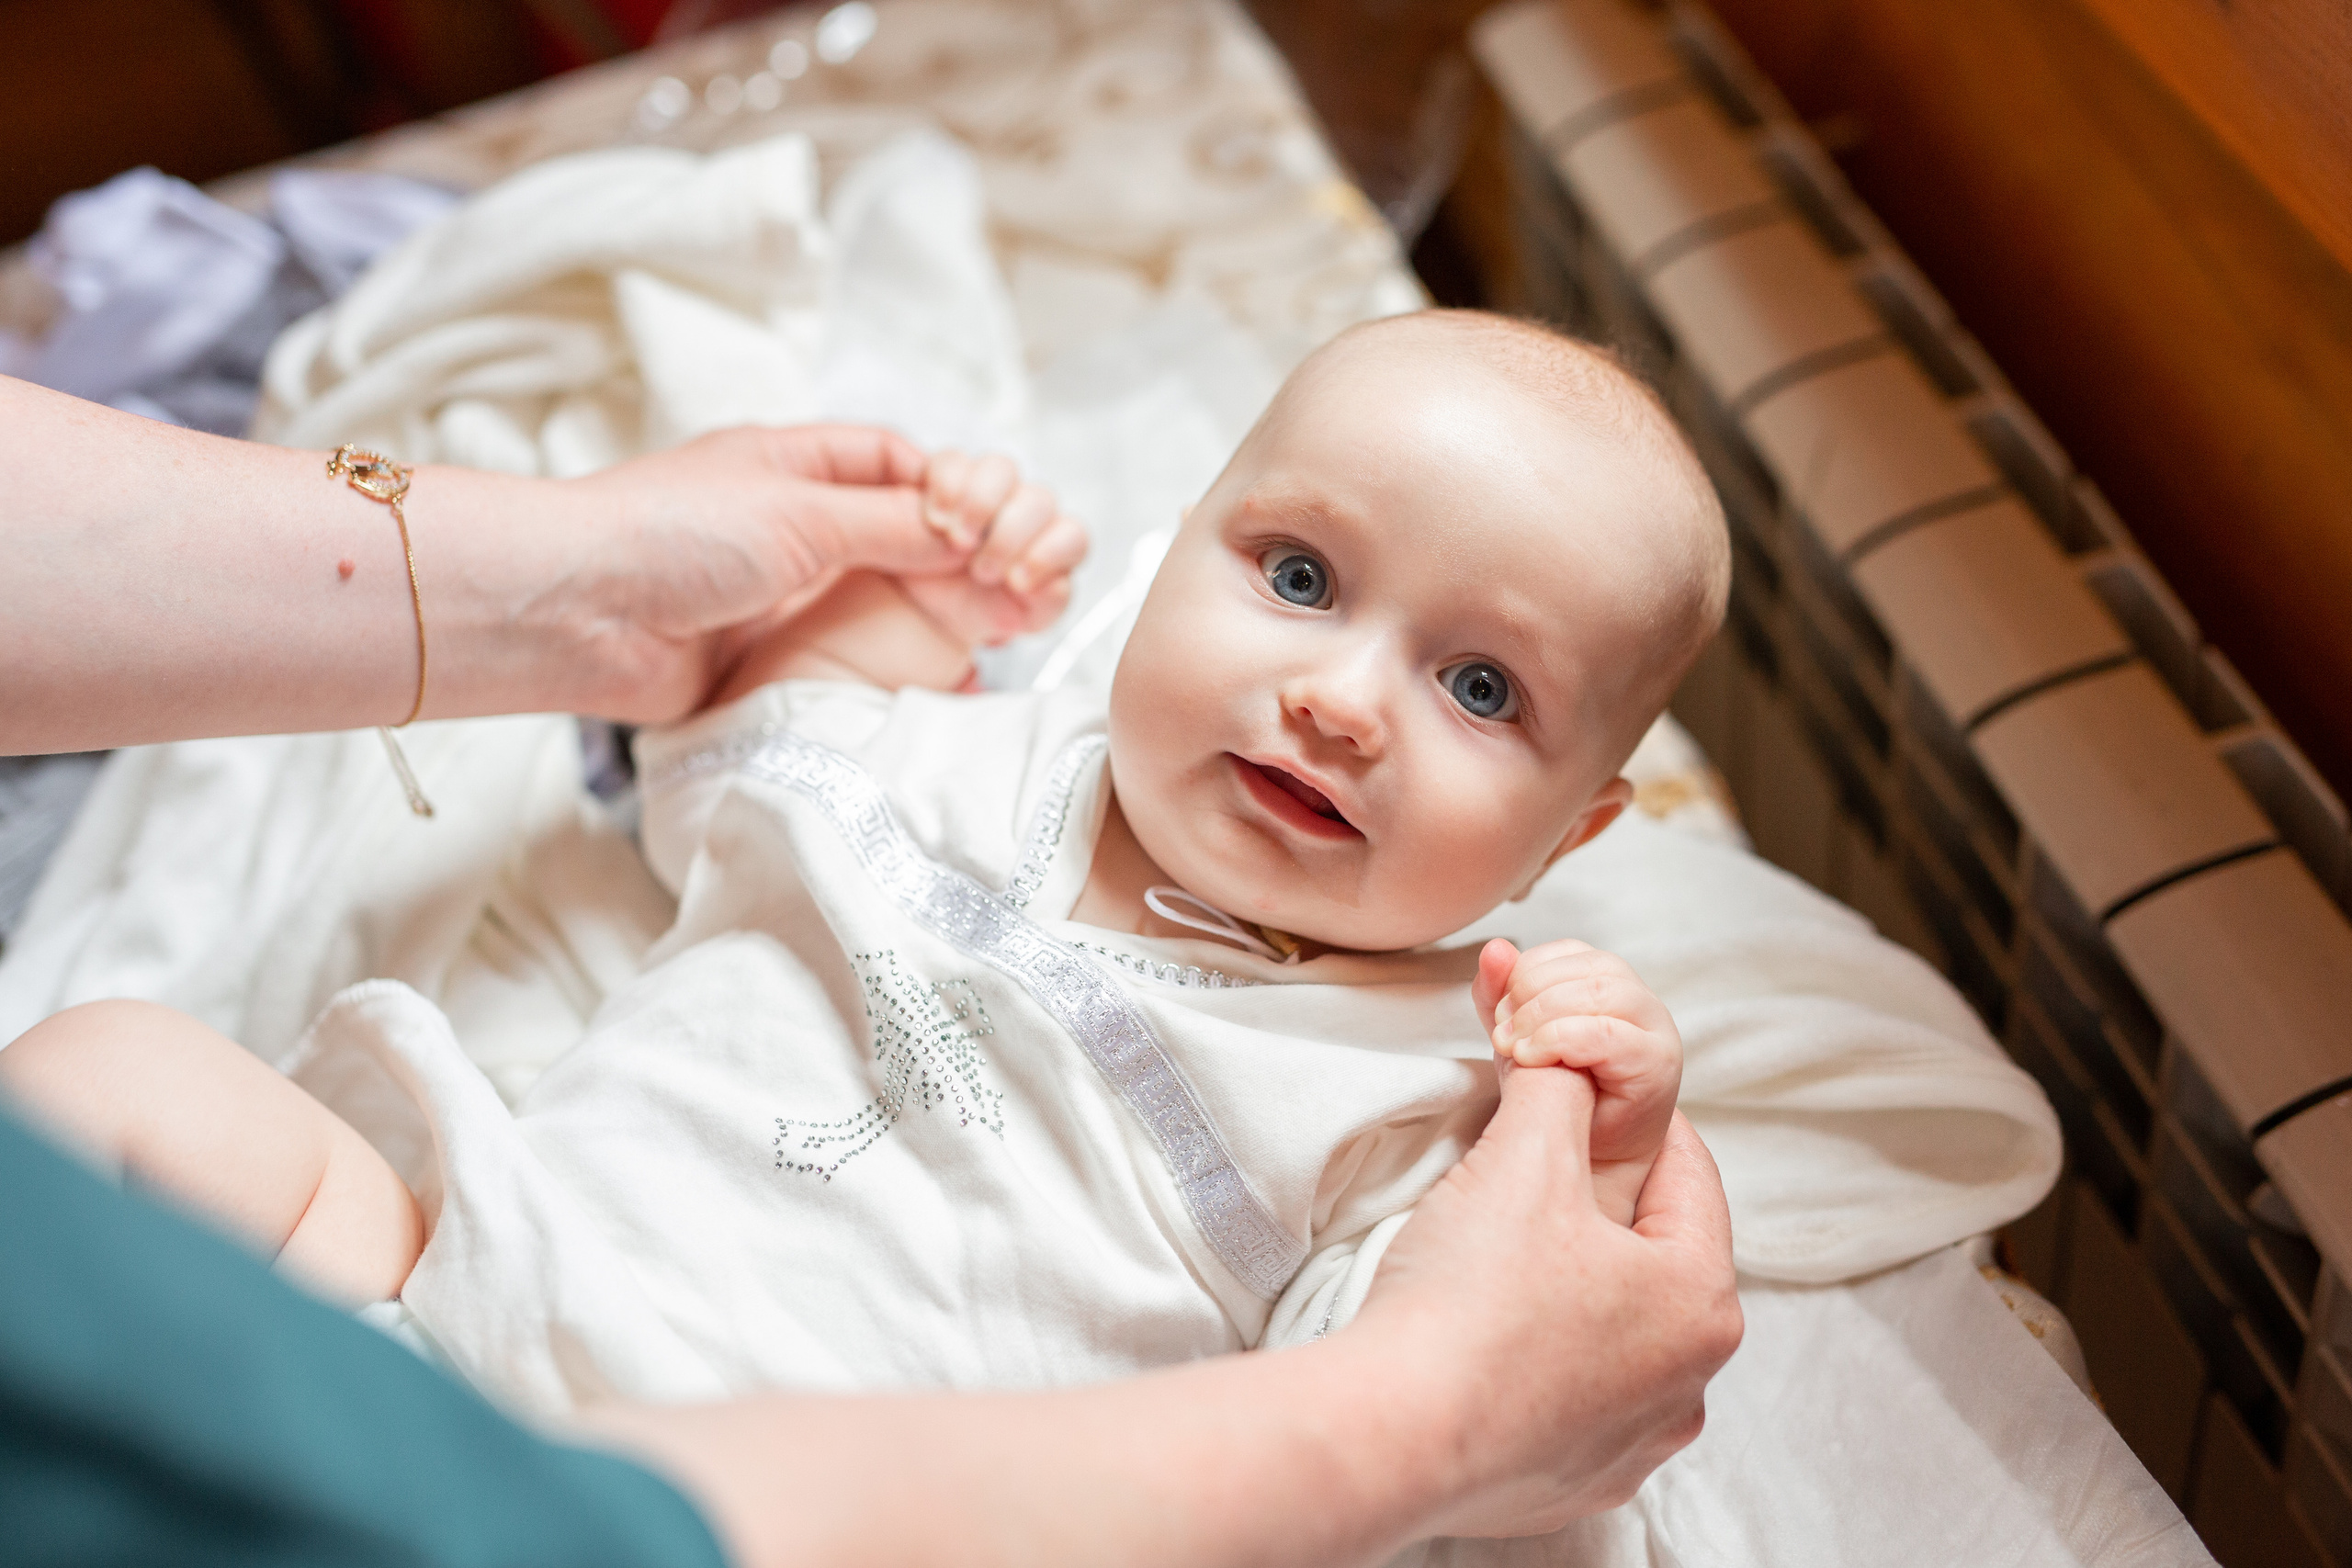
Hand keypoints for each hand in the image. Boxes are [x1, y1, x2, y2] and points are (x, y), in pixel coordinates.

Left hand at [554, 424, 973, 720]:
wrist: (580, 616)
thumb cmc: (668, 535)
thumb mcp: (798, 512)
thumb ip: (893, 524)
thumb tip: (972, 533)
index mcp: (798, 466)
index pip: (900, 464)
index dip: (954, 489)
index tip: (988, 523)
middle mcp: (799, 524)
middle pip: (907, 532)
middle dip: (964, 552)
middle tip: (1010, 581)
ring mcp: (791, 592)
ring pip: (890, 596)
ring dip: (944, 609)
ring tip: (997, 626)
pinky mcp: (781, 655)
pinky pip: (860, 657)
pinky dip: (909, 664)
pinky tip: (950, 673)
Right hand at [902, 450, 1087, 646]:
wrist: (935, 605)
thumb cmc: (984, 606)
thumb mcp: (1016, 617)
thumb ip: (1046, 604)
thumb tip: (1054, 585)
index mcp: (1053, 544)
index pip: (1072, 536)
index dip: (1048, 556)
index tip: (1017, 584)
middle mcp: (1026, 510)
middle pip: (1038, 500)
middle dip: (1008, 537)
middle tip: (981, 571)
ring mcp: (989, 487)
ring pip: (1001, 469)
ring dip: (979, 504)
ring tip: (956, 541)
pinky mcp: (949, 475)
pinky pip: (952, 460)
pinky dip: (946, 487)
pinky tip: (936, 519)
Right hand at [1352, 1069, 1739, 1537]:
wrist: (1392, 1436)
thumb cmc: (1471, 1297)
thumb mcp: (1524, 1154)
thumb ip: (1558, 1085)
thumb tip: (1566, 1053)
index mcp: (1702, 1305)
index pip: (1689, 1176)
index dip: (1637, 1116)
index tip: (1592, 1091)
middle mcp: (1686, 1389)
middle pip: (1653, 1259)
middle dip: (1601, 1206)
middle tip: (1538, 1165)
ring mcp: (1630, 1449)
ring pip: (1614, 1334)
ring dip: (1575, 1289)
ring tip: (1506, 1253)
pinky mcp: (1568, 1486)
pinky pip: (1567, 1399)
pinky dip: (1538, 1361)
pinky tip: (1487, 1335)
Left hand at [1473, 937, 1681, 1223]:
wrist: (1584, 1164)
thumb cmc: (1556, 1098)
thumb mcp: (1517, 1036)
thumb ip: (1502, 993)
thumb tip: (1494, 947)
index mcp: (1608, 984)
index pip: (1568, 952)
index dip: (1526, 973)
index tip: (1499, 1011)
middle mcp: (1640, 1001)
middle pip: (1587, 968)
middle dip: (1531, 995)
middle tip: (1503, 1035)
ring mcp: (1655, 1031)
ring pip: (1599, 992)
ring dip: (1543, 1016)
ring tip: (1515, 1050)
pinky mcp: (1658, 1064)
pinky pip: (1607, 1033)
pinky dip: (1560, 1039)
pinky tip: (1533, 1059)